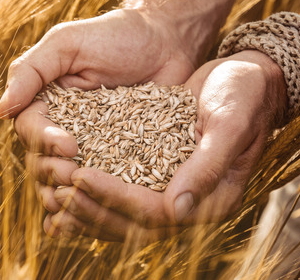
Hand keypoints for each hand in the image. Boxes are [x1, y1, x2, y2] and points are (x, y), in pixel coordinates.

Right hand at [0, 7, 203, 238]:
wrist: (166, 40)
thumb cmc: (114, 35)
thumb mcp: (67, 43)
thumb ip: (31, 71)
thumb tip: (1, 110)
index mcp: (44, 102)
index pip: (30, 130)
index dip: (45, 142)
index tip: (70, 145)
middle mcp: (62, 127)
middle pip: (42, 161)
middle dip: (54, 172)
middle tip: (77, 174)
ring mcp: (91, 146)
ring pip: (66, 180)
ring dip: (70, 193)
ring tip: (85, 197)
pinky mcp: (120, 159)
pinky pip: (104, 183)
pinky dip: (97, 200)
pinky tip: (102, 214)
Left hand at [38, 50, 286, 240]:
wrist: (248, 77)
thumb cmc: (243, 94)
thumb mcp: (229, 123)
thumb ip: (206, 166)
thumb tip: (175, 210)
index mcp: (212, 198)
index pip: (153, 212)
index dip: (114, 197)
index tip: (80, 176)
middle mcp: (190, 202)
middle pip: (132, 222)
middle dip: (92, 207)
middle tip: (56, 190)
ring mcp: (172, 191)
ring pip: (122, 215)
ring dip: (87, 209)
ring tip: (51, 197)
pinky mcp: (157, 174)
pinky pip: (121, 194)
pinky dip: (92, 196)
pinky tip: (63, 190)